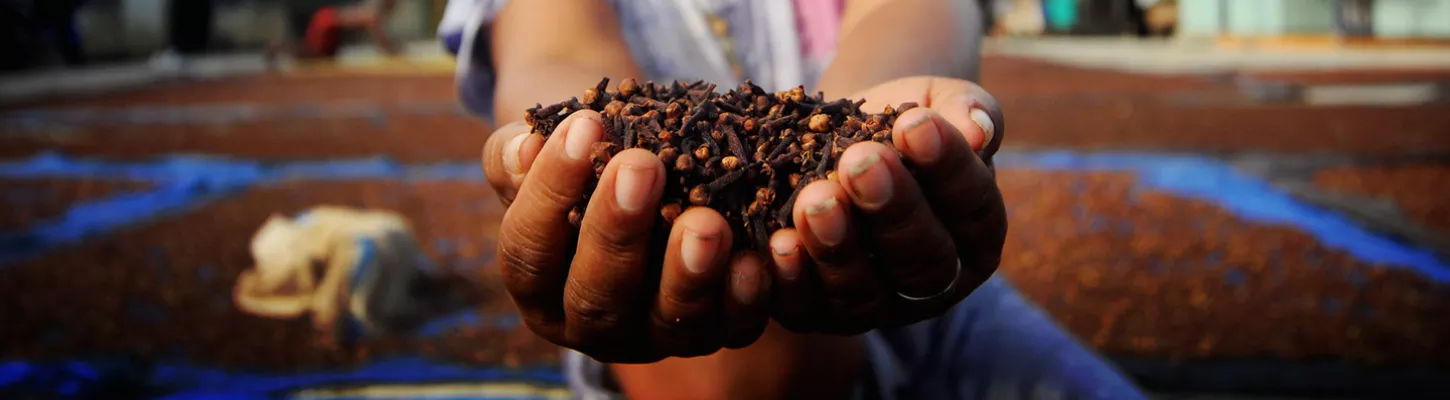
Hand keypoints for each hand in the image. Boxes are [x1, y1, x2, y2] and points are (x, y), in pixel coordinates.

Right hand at [481, 111, 772, 362]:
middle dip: (618, 231)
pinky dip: (746, 296)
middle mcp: (590, 324)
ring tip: (705, 221)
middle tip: (641, 167)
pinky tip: (757, 257)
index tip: (583, 126)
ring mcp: (655, 335)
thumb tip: (525, 148)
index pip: (530, 251)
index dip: (550, 191)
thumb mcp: (541, 149)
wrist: (640, 170)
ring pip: (668, 320)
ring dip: (688, 272)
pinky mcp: (714, 332)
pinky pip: (733, 325)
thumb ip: (518, 153)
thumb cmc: (584, 158)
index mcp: (538, 286)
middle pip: (596, 295)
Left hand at [767, 76, 1006, 334]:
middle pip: (923, 260)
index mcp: (976, 235)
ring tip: (815, 199)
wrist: (839, 139)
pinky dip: (791, 279)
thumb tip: (978, 130)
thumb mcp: (938, 101)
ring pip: (865, 292)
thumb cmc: (900, 122)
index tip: (914, 123)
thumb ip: (967, 110)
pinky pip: (806, 307)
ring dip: (838, 247)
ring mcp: (879, 305)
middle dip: (890, 209)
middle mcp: (935, 282)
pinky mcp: (821, 313)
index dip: (947, 167)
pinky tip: (778, 243)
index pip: (972, 206)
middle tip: (860, 162)